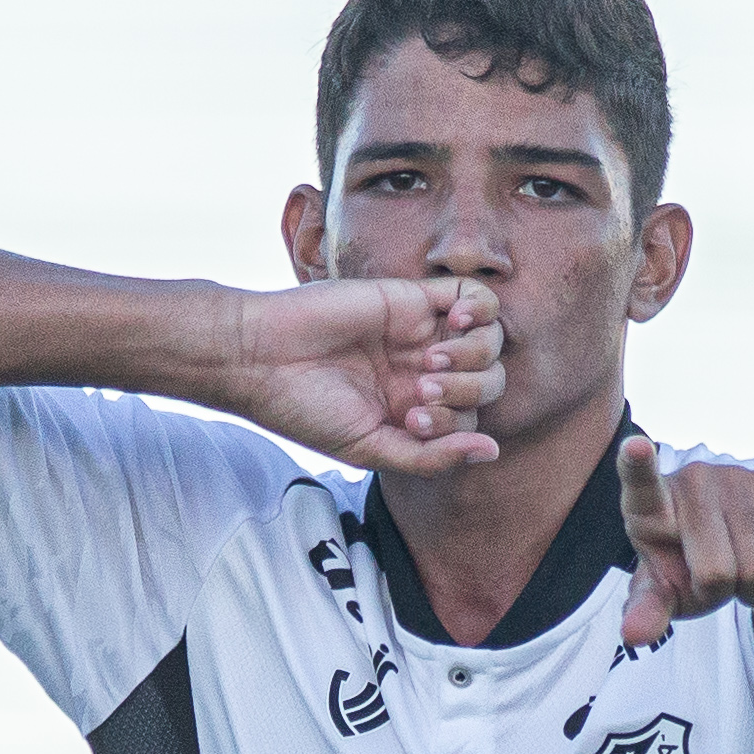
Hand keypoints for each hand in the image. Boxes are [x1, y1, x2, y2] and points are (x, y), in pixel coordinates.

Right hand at [216, 276, 504, 476]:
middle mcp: (422, 373)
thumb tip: (491, 452)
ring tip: (430, 362)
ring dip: (473, 357)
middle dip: (466, 392)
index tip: (410, 420)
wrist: (261, 359)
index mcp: (413, 411)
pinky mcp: (412, 297)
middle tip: (418, 392)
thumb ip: (431, 457)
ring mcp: (421, 334)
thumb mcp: (371, 449)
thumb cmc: (306, 410)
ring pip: (489, 341)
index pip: (469, 419)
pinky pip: (473, 296)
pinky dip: (479, 311)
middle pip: (487, 381)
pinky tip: (456, 324)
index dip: (456, 424)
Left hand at [618, 437, 753, 650]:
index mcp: (649, 505)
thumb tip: (633, 636)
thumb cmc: (694, 566)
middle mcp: (691, 480)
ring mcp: (736, 476)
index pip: (640, 483)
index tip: (634, 445)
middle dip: (723, 593)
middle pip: (716, 573)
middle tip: (718, 576)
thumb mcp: (666, 591)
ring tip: (744, 567)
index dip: (637, 465)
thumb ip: (647, 610)